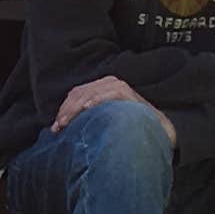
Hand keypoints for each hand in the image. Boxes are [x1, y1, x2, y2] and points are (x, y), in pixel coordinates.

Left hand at [54, 75, 176, 146]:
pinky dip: (97, 100)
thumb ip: (89, 119)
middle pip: (79, 93)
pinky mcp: (127, 92)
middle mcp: (108, 83)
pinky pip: (109, 94)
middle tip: (58, 127)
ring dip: (76, 108)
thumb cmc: (128, 127)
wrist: (158, 130)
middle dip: (66, 111)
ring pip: (90, 93)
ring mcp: (118, 87)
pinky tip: (88, 110)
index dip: (64, 109)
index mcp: (100, 88)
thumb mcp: (105, 120)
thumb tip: (64, 129)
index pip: (75, 95)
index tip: (56, 127)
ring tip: (67, 122)